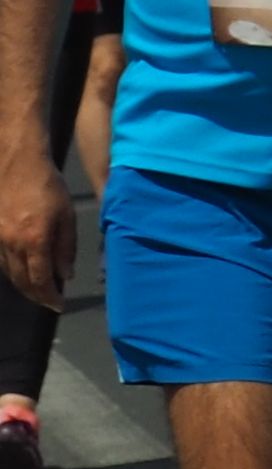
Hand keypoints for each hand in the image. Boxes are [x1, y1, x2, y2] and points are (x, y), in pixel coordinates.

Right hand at [0, 152, 69, 311]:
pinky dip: (13, 270)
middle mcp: (11, 245)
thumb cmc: (48, 186)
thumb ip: (66, 247)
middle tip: (49, 302)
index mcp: (33, 240)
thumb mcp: (66, 215)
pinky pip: (1, 260)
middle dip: (36, 295)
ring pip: (9, 273)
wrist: (17, 163)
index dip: (49, 296)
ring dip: (24, 285)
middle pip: (22, 281)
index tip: (59, 305)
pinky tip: (23, 271)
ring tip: (39, 290)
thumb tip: (64, 275)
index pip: (40, 280)